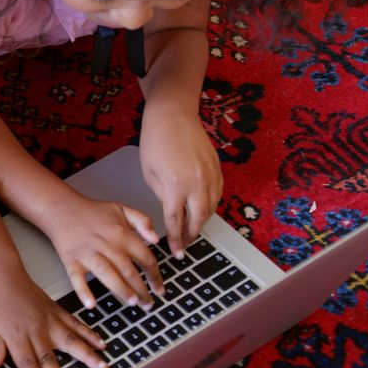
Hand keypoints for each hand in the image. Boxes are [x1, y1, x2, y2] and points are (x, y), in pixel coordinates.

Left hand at [0, 274, 106, 367]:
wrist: (4, 275)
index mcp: (16, 335)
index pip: (27, 363)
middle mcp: (36, 329)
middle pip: (49, 358)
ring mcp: (50, 320)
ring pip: (71, 341)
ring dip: (87, 356)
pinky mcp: (58, 312)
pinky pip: (76, 324)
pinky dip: (90, 334)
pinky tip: (102, 344)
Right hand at [42, 193, 162, 308]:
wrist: (62, 208)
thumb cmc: (92, 211)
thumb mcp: (122, 208)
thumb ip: (143, 221)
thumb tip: (156, 239)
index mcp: (121, 234)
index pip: (145, 258)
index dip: (155, 275)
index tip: (159, 288)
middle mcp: (107, 245)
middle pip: (129, 271)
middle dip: (142, 290)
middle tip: (148, 304)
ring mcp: (88, 254)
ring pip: (109, 275)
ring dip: (122, 290)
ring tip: (133, 302)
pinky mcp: (72, 261)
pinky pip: (77, 279)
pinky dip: (84, 292)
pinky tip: (91, 304)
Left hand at [139, 104, 222, 258]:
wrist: (173, 114)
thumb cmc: (155, 141)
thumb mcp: (149, 173)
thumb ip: (162, 195)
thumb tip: (173, 211)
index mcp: (175, 185)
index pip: (177, 221)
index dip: (176, 240)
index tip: (176, 253)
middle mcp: (197, 183)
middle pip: (199, 219)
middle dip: (192, 235)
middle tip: (186, 246)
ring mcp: (210, 175)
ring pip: (211, 208)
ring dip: (202, 222)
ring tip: (193, 231)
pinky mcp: (218, 168)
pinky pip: (218, 194)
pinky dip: (211, 206)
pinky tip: (202, 211)